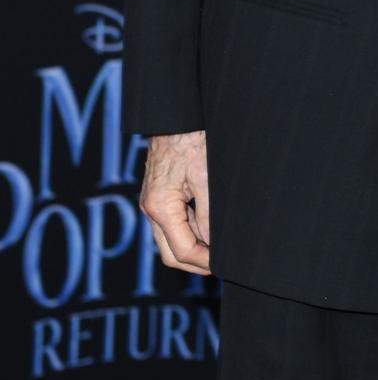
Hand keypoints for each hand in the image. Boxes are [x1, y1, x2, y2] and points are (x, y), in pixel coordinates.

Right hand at [140, 130, 210, 274]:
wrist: (175, 115)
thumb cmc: (190, 140)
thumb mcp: (205, 178)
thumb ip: (208, 215)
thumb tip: (215, 245)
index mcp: (159, 207)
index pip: (181, 251)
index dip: (204, 262)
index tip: (224, 264)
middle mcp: (150, 209)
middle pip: (171, 253)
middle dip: (196, 262)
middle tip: (221, 263)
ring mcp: (152, 202)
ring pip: (171, 239)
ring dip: (194, 246)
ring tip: (220, 246)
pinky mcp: (158, 195)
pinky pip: (173, 223)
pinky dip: (190, 229)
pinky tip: (209, 226)